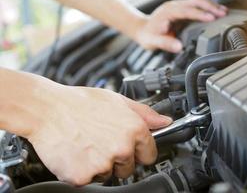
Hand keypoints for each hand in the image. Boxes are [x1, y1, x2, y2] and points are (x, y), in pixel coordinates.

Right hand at [25, 86, 171, 185]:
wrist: (47, 109)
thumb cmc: (80, 103)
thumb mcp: (117, 100)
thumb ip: (145, 113)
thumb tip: (164, 121)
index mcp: (133, 130)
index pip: (149, 154)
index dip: (140, 152)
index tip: (131, 148)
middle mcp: (121, 148)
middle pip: (129, 167)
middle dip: (119, 159)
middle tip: (102, 142)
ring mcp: (102, 164)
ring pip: (108, 174)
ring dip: (100, 164)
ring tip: (87, 144)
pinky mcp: (83, 176)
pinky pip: (89, 179)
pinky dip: (82, 170)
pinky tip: (77, 152)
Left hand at [134, 0, 227, 52]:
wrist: (141, 29)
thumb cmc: (147, 35)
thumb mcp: (153, 42)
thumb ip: (165, 44)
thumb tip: (179, 47)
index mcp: (168, 12)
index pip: (187, 10)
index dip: (200, 14)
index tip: (211, 18)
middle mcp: (174, 6)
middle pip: (195, 1)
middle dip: (210, 7)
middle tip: (223, 14)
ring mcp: (178, 5)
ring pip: (197, 1)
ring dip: (211, 5)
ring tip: (224, 12)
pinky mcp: (181, 8)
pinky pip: (196, 5)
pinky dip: (207, 8)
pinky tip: (215, 12)